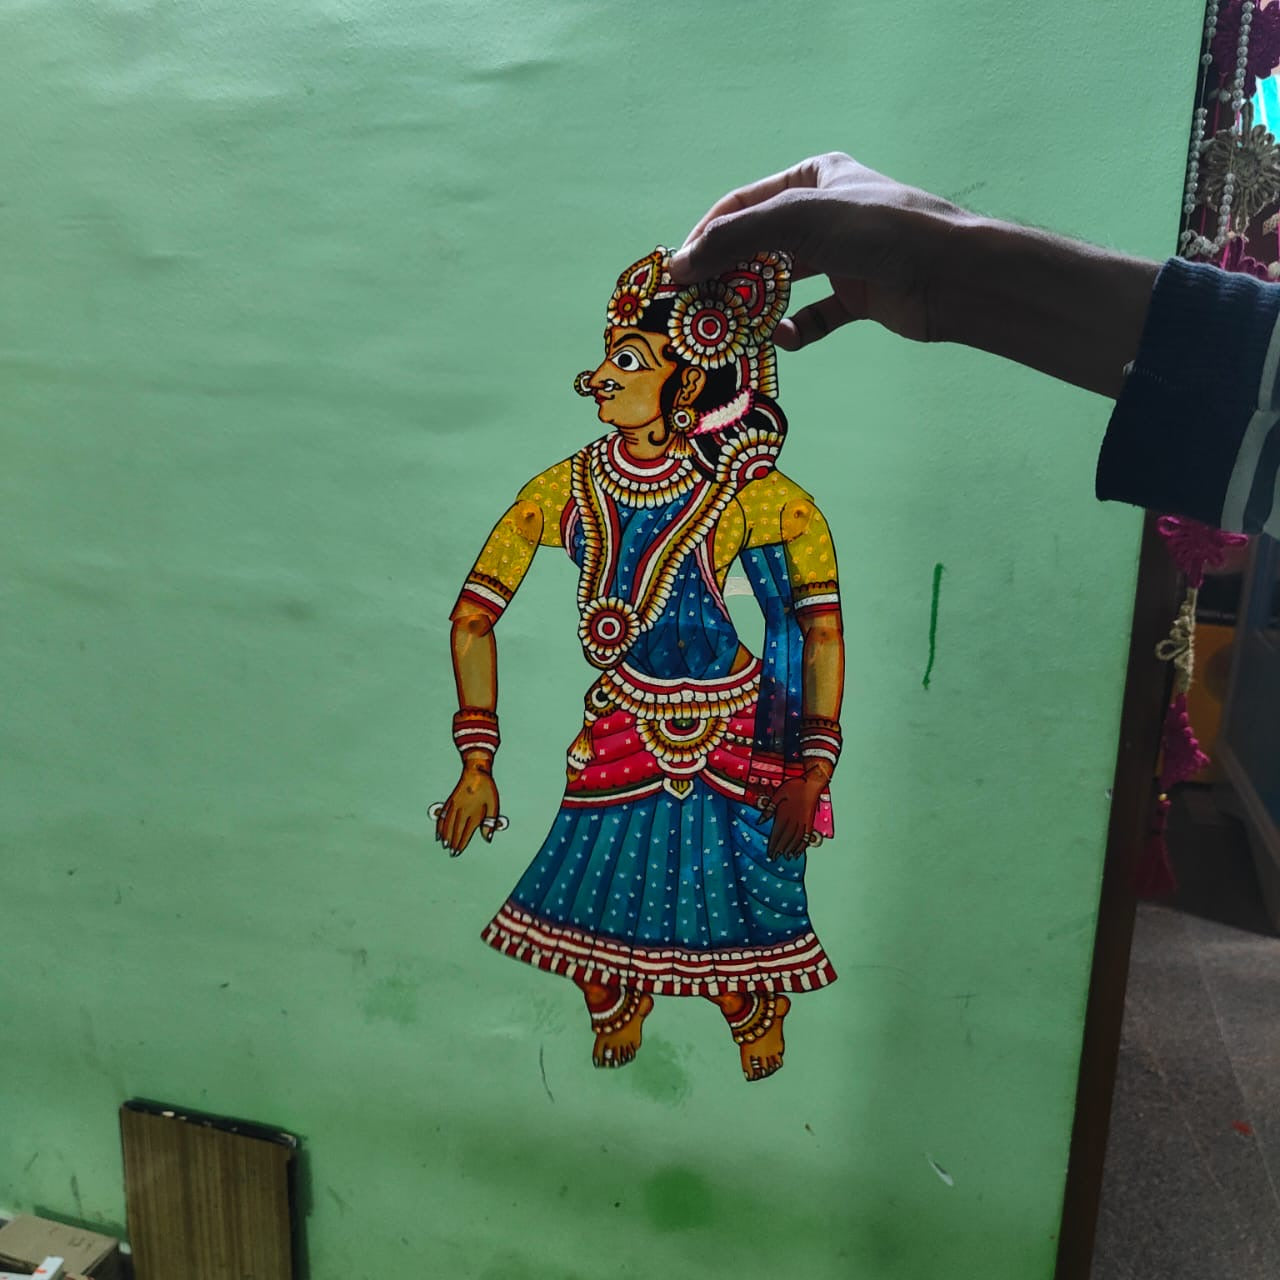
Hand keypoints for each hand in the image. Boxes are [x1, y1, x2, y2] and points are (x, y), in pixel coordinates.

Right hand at [436, 764, 499, 855]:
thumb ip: (490, 823)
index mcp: (473, 813)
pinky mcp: (450, 801)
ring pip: (447, 824)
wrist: (476, 771)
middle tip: (451, 852)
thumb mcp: (494, 806)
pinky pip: (442, 816)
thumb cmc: (487, 788)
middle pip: (455, 830)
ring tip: (443, 845)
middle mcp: (461, 811)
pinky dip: (439, 825)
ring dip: (445, 836)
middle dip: (452, 842)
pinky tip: (438, 831)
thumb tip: (487, 837)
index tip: (458, 851)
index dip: (461, 843)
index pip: (465, 833)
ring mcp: (454, 806)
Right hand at [669, 151, 971, 350]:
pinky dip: (795, 329)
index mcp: (813, 177)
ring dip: (756, 306)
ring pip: (782, 284)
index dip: (706, 236)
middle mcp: (825, 214)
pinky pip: (813, 317)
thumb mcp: (800, 219)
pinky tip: (783, 338)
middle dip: (727, 275)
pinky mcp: (857, 298)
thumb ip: (736, 238)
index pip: (742, 205)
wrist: (952, 275)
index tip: (677, 271)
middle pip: (758, 245)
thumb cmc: (880, 230)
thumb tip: (679, 264)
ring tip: (731, 328)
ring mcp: (842, 258)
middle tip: (696, 306)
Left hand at [765, 772, 826, 859]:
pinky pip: (806, 837)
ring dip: (790, 849)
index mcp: (784, 814)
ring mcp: (803, 822)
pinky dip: (802, 846)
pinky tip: (799, 851)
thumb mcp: (778, 795)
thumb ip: (769, 809)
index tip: (769, 852)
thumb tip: (759, 821)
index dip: (773, 844)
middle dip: (780, 849)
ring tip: (786, 857)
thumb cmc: (795, 786)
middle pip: (786, 838)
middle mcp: (794, 820)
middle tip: (775, 858)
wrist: (812, 783)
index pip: (777, 833)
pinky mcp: (810, 822)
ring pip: (796, 839)